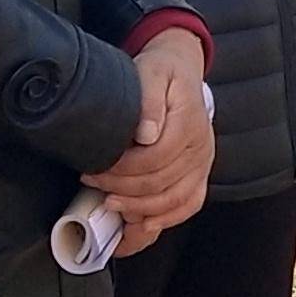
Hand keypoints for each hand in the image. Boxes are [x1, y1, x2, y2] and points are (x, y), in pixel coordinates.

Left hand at [94, 38, 213, 251]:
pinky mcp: (200, 174)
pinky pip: (190, 204)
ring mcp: (203, 164)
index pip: (156, 159)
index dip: (122, 170)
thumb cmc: (161, 72)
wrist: (181, 71)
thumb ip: (149, 99)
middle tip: (92, 183)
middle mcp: (201, 148)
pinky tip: (142, 225)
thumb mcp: (151, 72)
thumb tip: (146, 134)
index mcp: (190, 123)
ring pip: (174, 200)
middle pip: (161, 183)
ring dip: (139, 209)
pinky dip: (166, 219)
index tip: (93, 169)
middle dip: (122, 189)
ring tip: (110, 205)